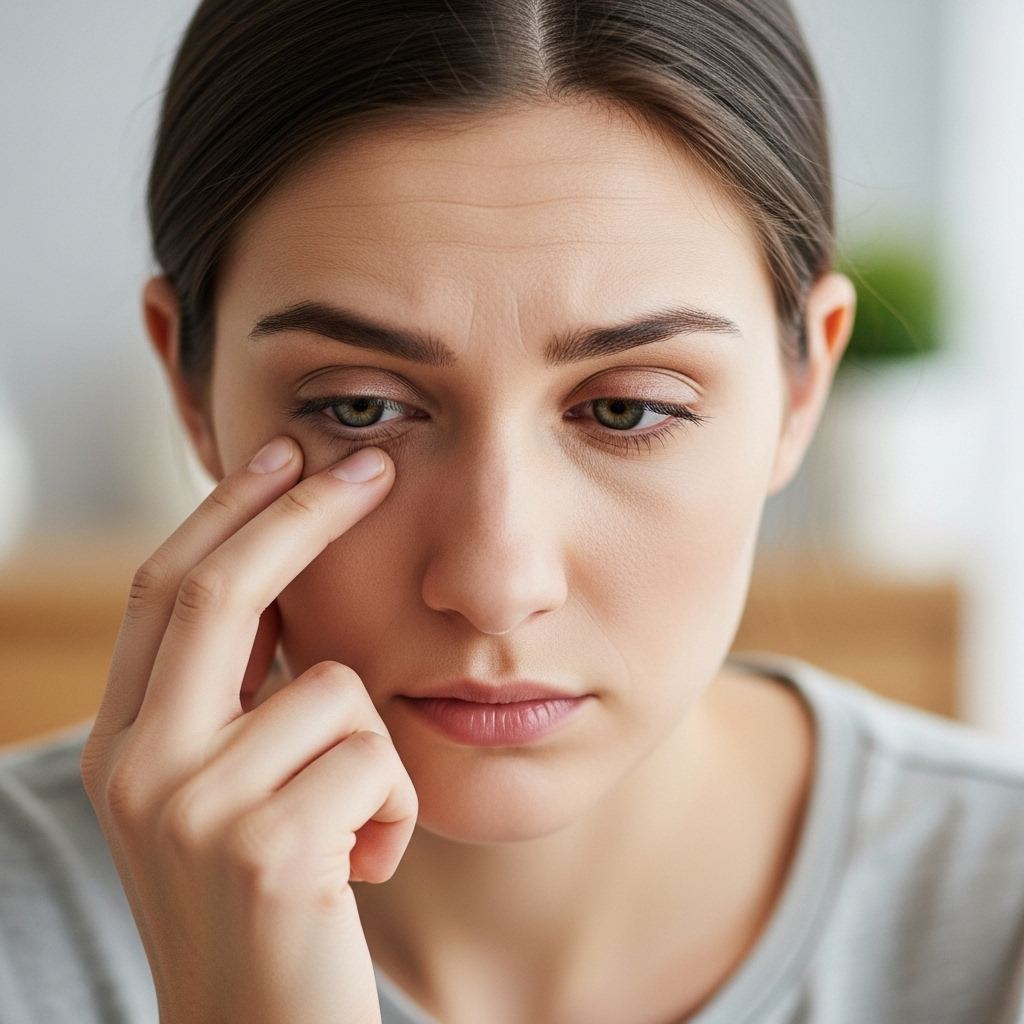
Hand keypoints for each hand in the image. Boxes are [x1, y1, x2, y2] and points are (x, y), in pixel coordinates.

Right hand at [81, 438, 416, 1023]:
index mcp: (124, 743)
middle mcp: (136, 766)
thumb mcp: (225, 792)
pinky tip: (359, 871)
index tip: (287, 450)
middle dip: (303, 511)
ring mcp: (190, 807)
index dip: (229, 510)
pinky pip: (375, 762)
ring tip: (350, 831)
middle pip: (221, 591)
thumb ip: (237, 697)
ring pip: (334, 689)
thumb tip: (286, 581)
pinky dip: (393, 810)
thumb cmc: (267, 904)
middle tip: (375, 464)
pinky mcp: (263, 847)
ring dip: (372, 756)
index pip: (168, 590)